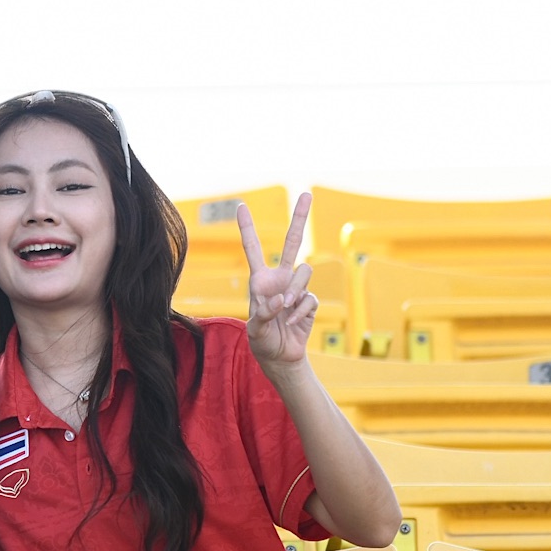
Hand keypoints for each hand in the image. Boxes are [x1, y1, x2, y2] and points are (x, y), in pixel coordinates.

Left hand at [237, 193, 317, 368]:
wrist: (280, 356)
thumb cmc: (261, 341)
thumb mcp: (255, 329)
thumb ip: (265, 313)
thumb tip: (281, 299)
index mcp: (259, 280)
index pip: (252, 249)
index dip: (248, 228)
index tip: (240, 206)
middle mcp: (279, 278)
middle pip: (292, 243)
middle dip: (300, 218)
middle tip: (307, 193)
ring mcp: (296, 287)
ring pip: (304, 272)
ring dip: (295, 290)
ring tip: (285, 309)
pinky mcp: (309, 300)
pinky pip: (310, 298)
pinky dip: (301, 311)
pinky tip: (292, 322)